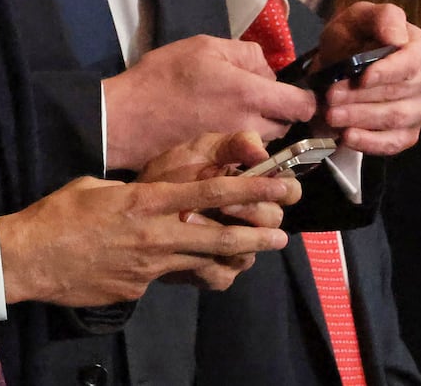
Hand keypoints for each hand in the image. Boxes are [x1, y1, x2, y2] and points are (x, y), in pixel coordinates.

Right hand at [0, 164, 295, 305]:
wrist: (30, 258)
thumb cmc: (57, 215)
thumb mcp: (94, 188)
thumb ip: (128, 194)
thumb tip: (144, 200)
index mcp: (142, 202)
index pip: (206, 194)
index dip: (248, 189)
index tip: (279, 186)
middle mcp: (153, 234)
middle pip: (219, 236)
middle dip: (255, 235)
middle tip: (282, 234)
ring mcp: (148, 266)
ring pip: (201, 261)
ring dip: (230, 257)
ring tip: (251, 255)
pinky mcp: (138, 288)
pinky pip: (165, 276)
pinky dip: (174, 268)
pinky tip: (165, 265)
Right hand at [103, 36, 316, 170]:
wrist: (128, 117)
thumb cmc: (163, 77)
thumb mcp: (204, 47)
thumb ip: (246, 53)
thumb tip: (267, 71)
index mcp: (251, 95)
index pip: (304, 106)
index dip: (307, 98)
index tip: (294, 91)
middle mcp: (251, 126)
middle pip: (286, 124)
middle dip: (277, 111)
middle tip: (253, 96)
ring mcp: (237, 147)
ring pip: (266, 139)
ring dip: (259, 127)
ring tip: (230, 111)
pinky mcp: (222, 160)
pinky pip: (244, 150)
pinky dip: (239, 140)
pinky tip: (217, 128)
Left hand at [137, 131, 297, 288]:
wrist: (131, 210)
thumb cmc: (169, 176)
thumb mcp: (196, 151)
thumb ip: (231, 145)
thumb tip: (261, 151)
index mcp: (252, 189)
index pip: (289, 191)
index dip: (281, 189)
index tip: (259, 181)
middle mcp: (252, 221)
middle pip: (273, 221)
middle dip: (248, 211)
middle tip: (221, 203)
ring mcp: (237, 249)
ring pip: (250, 251)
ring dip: (219, 235)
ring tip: (186, 219)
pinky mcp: (217, 272)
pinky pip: (223, 274)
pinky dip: (203, 261)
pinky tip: (183, 248)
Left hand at [316, 2, 420, 154]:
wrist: (338, 65)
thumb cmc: (352, 37)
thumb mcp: (359, 17)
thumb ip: (381, 18)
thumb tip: (397, 37)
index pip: (412, 62)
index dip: (388, 72)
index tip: (362, 77)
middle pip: (400, 93)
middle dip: (362, 96)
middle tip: (330, 97)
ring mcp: (420, 108)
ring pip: (396, 119)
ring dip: (361, 118)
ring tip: (331, 115)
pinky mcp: (407, 132)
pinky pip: (395, 142)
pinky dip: (370, 142)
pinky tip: (347, 136)